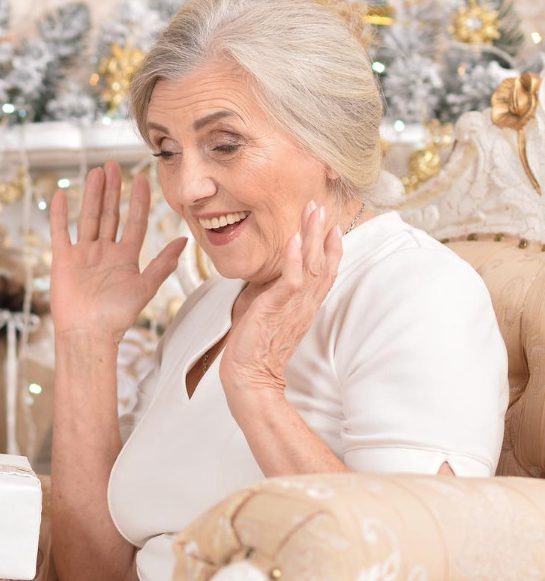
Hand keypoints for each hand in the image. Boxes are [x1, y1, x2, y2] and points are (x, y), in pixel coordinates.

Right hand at [49, 161, 186, 341]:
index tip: (142, 178)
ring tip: (96, 172)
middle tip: (113, 165)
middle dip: (112, 190)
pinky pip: (61, 232)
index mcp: (125, 257)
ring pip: (89, 218)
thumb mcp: (145, 288)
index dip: (138, 200)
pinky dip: (61, 214)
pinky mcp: (63, 259)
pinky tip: (62, 195)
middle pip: (109, 214)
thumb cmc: (117, 316)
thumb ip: (163, 263)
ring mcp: (83, 254)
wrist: (88, 333)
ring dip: (92, 195)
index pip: (134, 222)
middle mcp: (105, 252)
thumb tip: (184, 240)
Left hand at [221, 200, 342, 403]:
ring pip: (311, 266)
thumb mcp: (265, 309)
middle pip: (322, 262)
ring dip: (311, 236)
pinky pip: (291, 281)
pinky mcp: (278, 309)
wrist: (250, 374)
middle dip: (321, 232)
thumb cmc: (254, 344)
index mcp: (305, 304)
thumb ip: (271, 290)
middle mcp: (305, 303)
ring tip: (312, 212)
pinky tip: (294, 240)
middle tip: (320, 205)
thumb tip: (266, 275)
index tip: (331, 224)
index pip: (324, 272)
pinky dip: (294, 259)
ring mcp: (294, 306)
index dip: (330, 248)